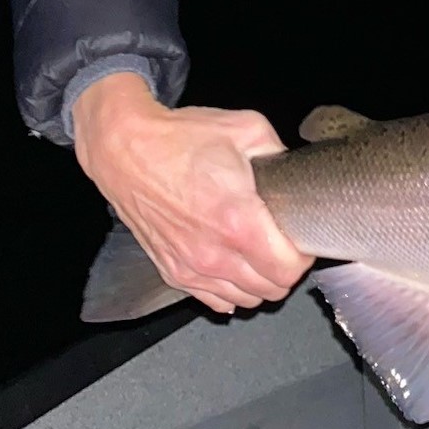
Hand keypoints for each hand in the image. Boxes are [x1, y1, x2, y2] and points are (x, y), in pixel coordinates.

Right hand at [72, 73, 313, 314]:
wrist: (124, 149)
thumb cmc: (180, 139)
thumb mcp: (246, 129)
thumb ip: (281, 152)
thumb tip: (294, 171)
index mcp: (237, 220)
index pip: (287, 269)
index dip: (304, 256)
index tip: (302, 240)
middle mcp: (213, 253)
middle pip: (270, 290)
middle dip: (286, 270)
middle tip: (286, 245)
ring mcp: (190, 266)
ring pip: (244, 300)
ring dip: (260, 282)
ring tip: (262, 255)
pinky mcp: (171, 270)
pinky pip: (214, 300)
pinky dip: (231, 290)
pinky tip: (236, 268)